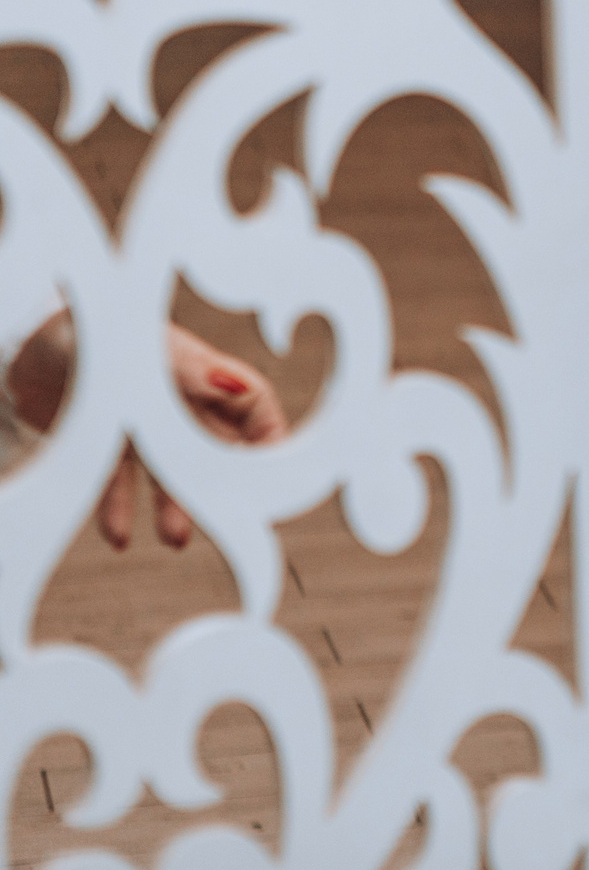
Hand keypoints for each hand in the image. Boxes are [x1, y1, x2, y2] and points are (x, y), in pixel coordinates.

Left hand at [101, 325, 289, 551]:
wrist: (31, 340)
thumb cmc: (98, 330)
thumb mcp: (149, 349)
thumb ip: (194, 370)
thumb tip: (242, 389)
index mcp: (203, 372)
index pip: (254, 408)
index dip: (271, 441)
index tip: (277, 477)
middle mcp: (181, 400)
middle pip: (215, 449)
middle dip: (224, 487)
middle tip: (230, 521)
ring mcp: (146, 424)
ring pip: (169, 472)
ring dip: (174, 507)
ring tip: (175, 540)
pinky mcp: (108, 443)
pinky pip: (119, 481)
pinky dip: (120, 508)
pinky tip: (119, 535)